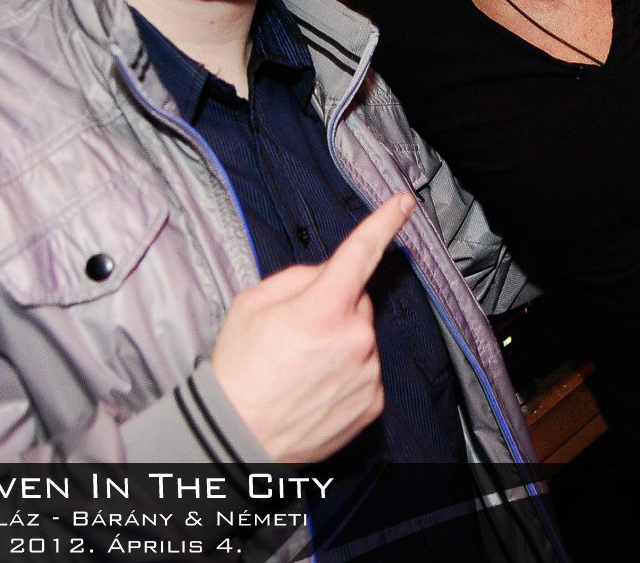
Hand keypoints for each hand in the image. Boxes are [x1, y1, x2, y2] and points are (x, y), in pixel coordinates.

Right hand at [210, 191, 414, 463]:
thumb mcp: (251, 304)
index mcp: (323, 307)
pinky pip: (366, 371)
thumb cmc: (238, 369)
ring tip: (300, 367)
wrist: (236, 436)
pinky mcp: (372, 404)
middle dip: (334, 306)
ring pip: (362, 338)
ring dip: (341, 343)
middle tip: (296, 333)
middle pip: (357, 302)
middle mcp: (354, 338)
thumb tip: (326, 274)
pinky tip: (315, 387)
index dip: (384, 222)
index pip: (361, 253)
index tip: (404, 202)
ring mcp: (367, 373)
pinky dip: (347, 373)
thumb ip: (297, 278)